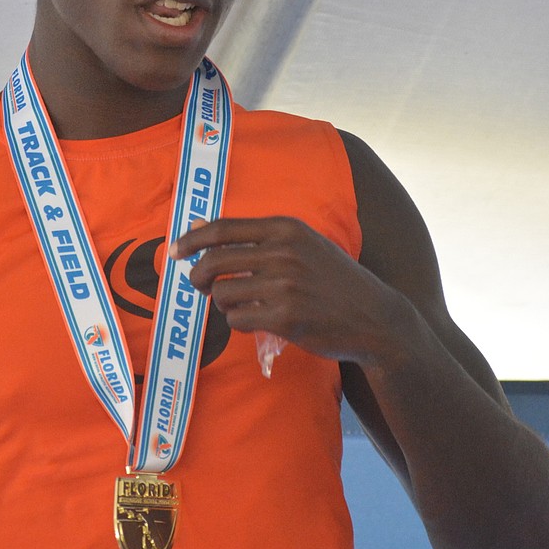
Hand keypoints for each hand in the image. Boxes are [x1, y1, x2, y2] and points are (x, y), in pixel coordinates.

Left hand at [169, 216, 418, 367]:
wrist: (375, 318)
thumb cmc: (332, 279)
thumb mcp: (299, 245)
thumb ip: (251, 236)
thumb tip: (196, 226)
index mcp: (286, 228)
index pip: (223, 229)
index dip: (191, 240)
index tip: (173, 251)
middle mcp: (283, 253)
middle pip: (214, 262)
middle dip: (198, 276)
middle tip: (200, 286)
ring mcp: (285, 286)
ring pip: (223, 294)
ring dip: (224, 303)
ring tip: (242, 305)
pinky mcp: (285, 318)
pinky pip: (238, 320)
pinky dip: (240, 323)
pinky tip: (258, 321)